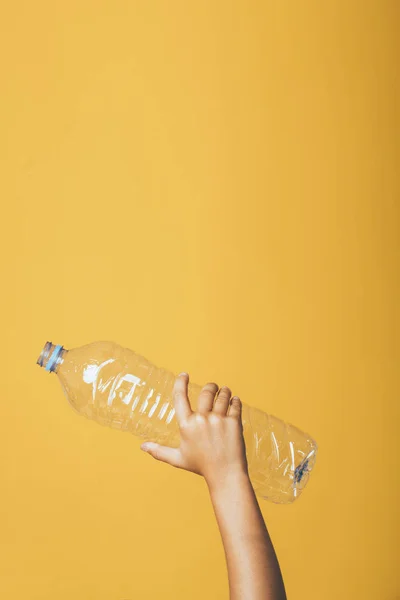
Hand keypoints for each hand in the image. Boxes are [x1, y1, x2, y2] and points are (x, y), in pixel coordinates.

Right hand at [141, 373, 247, 488]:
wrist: (225, 475)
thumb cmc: (201, 466)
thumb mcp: (178, 458)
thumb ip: (159, 451)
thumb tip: (142, 447)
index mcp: (186, 425)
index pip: (180, 397)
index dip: (180, 383)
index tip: (184, 374)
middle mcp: (202, 420)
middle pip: (206, 391)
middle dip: (210, 387)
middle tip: (212, 388)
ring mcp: (218, 420)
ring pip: (222, 395)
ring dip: (224, 391)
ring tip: (225, 393)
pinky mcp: (234, 422)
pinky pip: (235, 404)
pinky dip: (235, 400)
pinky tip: (234, 401)